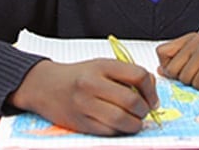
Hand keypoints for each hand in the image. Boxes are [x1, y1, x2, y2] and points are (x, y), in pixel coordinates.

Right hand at [8, 58, 159, 135]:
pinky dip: (120, 131)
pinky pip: (108, 131)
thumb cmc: (77, 75)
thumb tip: (151, 85)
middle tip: (145, 111)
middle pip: (131, 100)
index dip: (151, 89)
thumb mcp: (101, 66)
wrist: (45, 86)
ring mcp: (86, 105)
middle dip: (144, 109)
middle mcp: (93, 84)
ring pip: (122, 120)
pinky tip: (120, 126)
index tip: (152, 97)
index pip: (138, 75)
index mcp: (102, 65)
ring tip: (135, 120)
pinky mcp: (81, 123)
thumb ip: (125, 73)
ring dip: (135, 124)